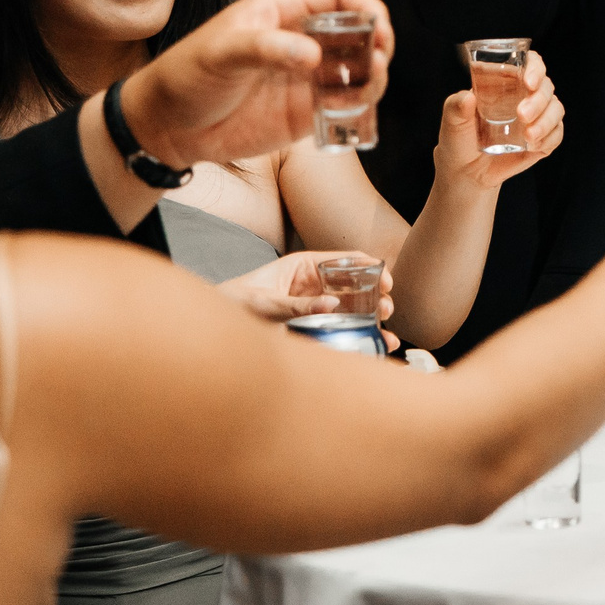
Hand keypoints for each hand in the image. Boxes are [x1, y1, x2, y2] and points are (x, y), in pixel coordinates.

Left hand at [132, 0, 392, 167]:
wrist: (165, 128)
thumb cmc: (183, 77)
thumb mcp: (220, 53)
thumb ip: (265, 48)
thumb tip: (311, 55)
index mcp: (281, 12)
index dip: (366, 6)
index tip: (378, 26)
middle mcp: (300, 42)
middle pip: (358, 33)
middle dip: (378, 44)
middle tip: (378, 60)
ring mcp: (305, 79)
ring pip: (358, 71)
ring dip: (373, 78)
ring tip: (368, 87)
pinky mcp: (304, 114)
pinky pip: (344, 107)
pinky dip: (358, 108)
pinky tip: (351, 112)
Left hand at [217, 249, 395, 341]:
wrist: (217, 323)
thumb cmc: (236, 301)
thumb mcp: (267, 302)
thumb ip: (297, 305)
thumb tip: (331, 306)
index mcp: (303, 265)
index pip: (343, 259)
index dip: (368, 266)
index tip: (385, 279)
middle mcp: (311, 283)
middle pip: (352, 284)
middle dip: (374, 295)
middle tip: (387, 308)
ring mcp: (312, 304)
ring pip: (349, 307)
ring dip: (369, 318)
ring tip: (384, 332)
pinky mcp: (309, 325)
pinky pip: (336, 327)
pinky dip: (354, 335)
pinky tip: (370, 345)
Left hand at [435, 52, 566, 190]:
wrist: (466, 172)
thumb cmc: (458, 139)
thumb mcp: (452, 121)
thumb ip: (455, 107)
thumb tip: (468, 97)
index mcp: (506, 82)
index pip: (529, 63)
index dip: (535, 68)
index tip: (529, 82)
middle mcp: (525, 96)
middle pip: (546, 86)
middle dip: (538, 100)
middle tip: (522, 115)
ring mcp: (536, 117)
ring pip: (556, 109)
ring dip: (546, 121)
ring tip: (528, 137)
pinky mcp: (543, 138)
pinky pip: (557, 133)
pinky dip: (549, 138)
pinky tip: (533, 146)